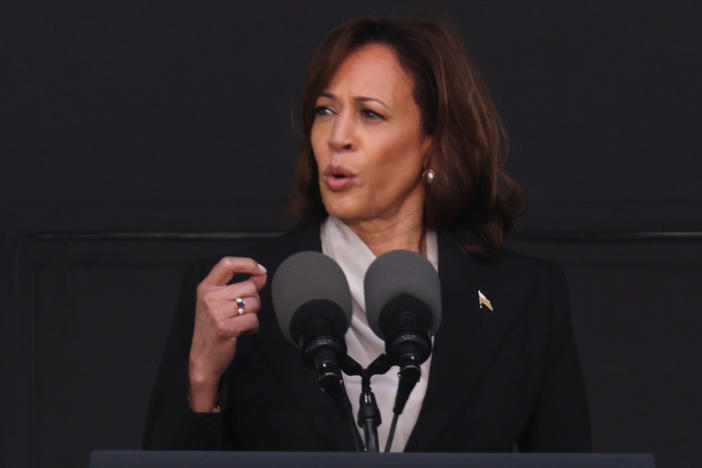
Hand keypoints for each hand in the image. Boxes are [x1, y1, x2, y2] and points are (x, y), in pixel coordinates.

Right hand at [187, 256, 266, 411]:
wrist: (203, 359)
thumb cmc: (212, 330)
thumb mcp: (220, 304)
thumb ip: (241, 287)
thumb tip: (260, 274)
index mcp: (206, 288)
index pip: (227, 264)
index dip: (247, 263)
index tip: (260, 270)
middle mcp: (209, 297)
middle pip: (249, 287)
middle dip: (253, 301)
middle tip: (242, 313)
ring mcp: (216, 312)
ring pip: (254, 303)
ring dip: (253, 315)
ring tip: (240, 323)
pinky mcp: (225, 327)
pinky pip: (253, 320)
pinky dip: (252, 327)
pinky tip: (242, 331)